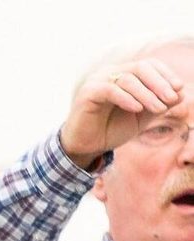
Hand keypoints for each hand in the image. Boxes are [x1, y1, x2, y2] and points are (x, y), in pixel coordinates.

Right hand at [60, 59, 183, 168]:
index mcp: (123, 75)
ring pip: (127, 79)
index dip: (166, 74)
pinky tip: (138, 109)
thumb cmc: (112, 129)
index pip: (148, 65)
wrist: (87, 146)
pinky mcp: (87, 93)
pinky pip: (110, 90)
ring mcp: (97, 81)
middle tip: (172, 99)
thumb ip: (159, 104)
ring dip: (147, 94)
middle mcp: (110, 73)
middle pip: (140, 68)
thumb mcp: (142, 116)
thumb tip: (181, 92)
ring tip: (159, 109)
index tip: (179, 89)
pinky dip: (127, 98)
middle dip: (159, 83)